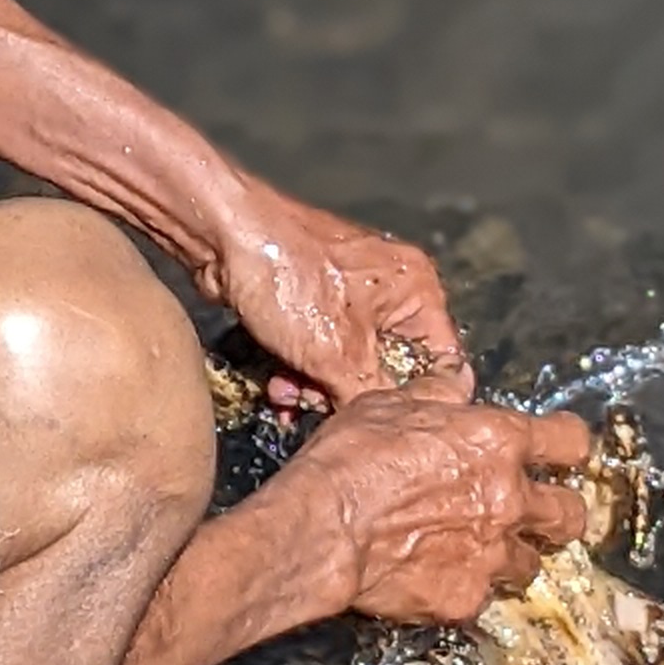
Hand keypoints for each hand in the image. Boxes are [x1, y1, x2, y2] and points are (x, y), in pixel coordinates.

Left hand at [207, 183, 467, 409]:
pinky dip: (300, 371)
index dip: (418, 399)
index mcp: (416, 291)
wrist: (221, 236)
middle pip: (390, 368)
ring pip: (349, 364)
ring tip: (288, 394)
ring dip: (317, 389)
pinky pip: (320, 350)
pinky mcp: (312, 300)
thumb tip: (389, 428)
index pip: (442, 362)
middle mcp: (391, 288)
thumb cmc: (288, 278)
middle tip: (320, 407)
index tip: (390, 425)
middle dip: (350, 396)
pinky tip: (276, 385)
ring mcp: (349, 293)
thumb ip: (373, 395)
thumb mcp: (338, 355)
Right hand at [270, 375, 593, 625]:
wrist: (320, 528)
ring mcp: (490, 555)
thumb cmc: (349, 461)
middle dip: (558, 514)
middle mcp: (508, 500)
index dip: (567, 447)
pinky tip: (436, 577)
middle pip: (571, 515)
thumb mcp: (389, 405)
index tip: (559, 453)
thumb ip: (436, 395)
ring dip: (509, 556)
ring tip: (477, 551)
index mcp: (497, 442)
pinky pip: (481, 597)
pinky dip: (464, 588)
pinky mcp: (466, 599)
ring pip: (530, 564)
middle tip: (533, 514)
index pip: (570, 441)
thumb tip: (457, 384)